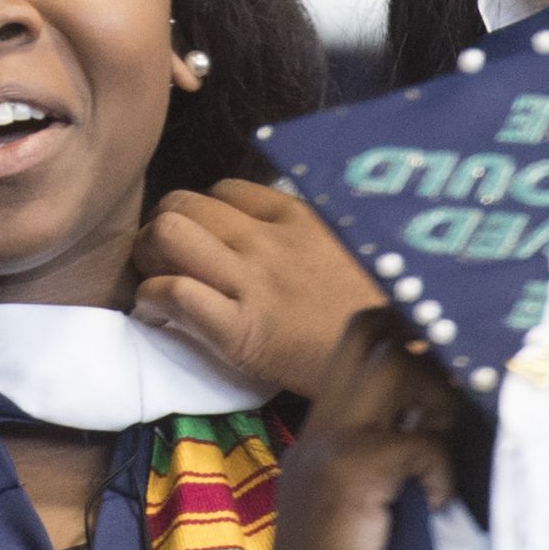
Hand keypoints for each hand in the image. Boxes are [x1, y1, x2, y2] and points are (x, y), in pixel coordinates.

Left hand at [133, 180, 387, 397]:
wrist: (399, 360)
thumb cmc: (374, 310)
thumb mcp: (347, 247)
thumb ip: (305, 231)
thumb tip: (267, 223)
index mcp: (296, 217)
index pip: (222, 189)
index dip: (203, 213)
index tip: (204, 239)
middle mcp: (268, 241)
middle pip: (182, 203)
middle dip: (163, 227)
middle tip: (167, 259)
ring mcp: (252, 283)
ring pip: (167, 234)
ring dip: (150, 256)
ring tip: (159, 279)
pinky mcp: (240, 330)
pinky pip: (175, 294)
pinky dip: (154, 299)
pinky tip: (161, 315)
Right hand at [264, 310, 456, 549]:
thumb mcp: (369, 524)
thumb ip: (396, 476)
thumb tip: (458, 437)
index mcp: (321, 443)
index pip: (360, 350)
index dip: (411, 341)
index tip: (457, 370)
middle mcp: (319, 434)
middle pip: (370, 332)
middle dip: (426, 346)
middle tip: (461, 396)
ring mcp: (327, 452)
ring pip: (393, 366)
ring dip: (438, 398)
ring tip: (447, 455)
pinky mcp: (347, 479)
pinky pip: (416, 440)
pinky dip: (440, 465)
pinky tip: (438, 505)